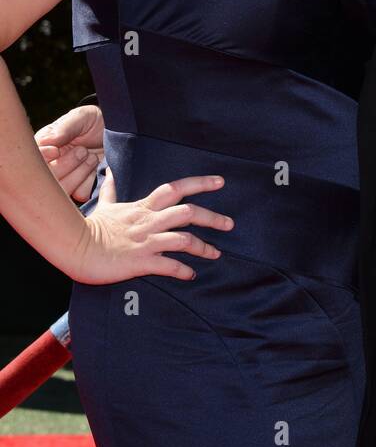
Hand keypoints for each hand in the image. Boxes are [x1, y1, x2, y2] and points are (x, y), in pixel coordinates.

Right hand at [35, 104, 104, 202]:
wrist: (119, 134)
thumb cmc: (97, 122)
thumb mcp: (82, 117)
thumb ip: (65, 128)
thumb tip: (47, 142)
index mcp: (46, 145)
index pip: (33, 158)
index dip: (43, 158)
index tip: (56, 151)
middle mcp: (52, 164)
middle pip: (46, 177)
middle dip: (66, 164)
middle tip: (83, 150)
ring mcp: (66, 178)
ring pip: (62, 188)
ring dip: (79, 173)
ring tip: (92, 158)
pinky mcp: (80, 189)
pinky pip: (79, 194)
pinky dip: (90, 182)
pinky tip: (98, 170)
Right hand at [69, 167, 233, 284]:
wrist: (75, 248)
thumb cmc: (89, 228)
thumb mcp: (103, 205)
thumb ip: (111, 189)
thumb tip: (110, 171)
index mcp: (143, 207)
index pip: (175, 188)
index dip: (199, 183)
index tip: (220, 182)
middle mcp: (149, 222)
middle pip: (188, 212)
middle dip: (212, 217)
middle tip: (229, 224)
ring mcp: (146, 241)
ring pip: (184, 239)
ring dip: (204, 247)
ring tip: (216, 254)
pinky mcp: (140, 262)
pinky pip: (169, 265)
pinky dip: (183, 270)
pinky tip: (190, 275)